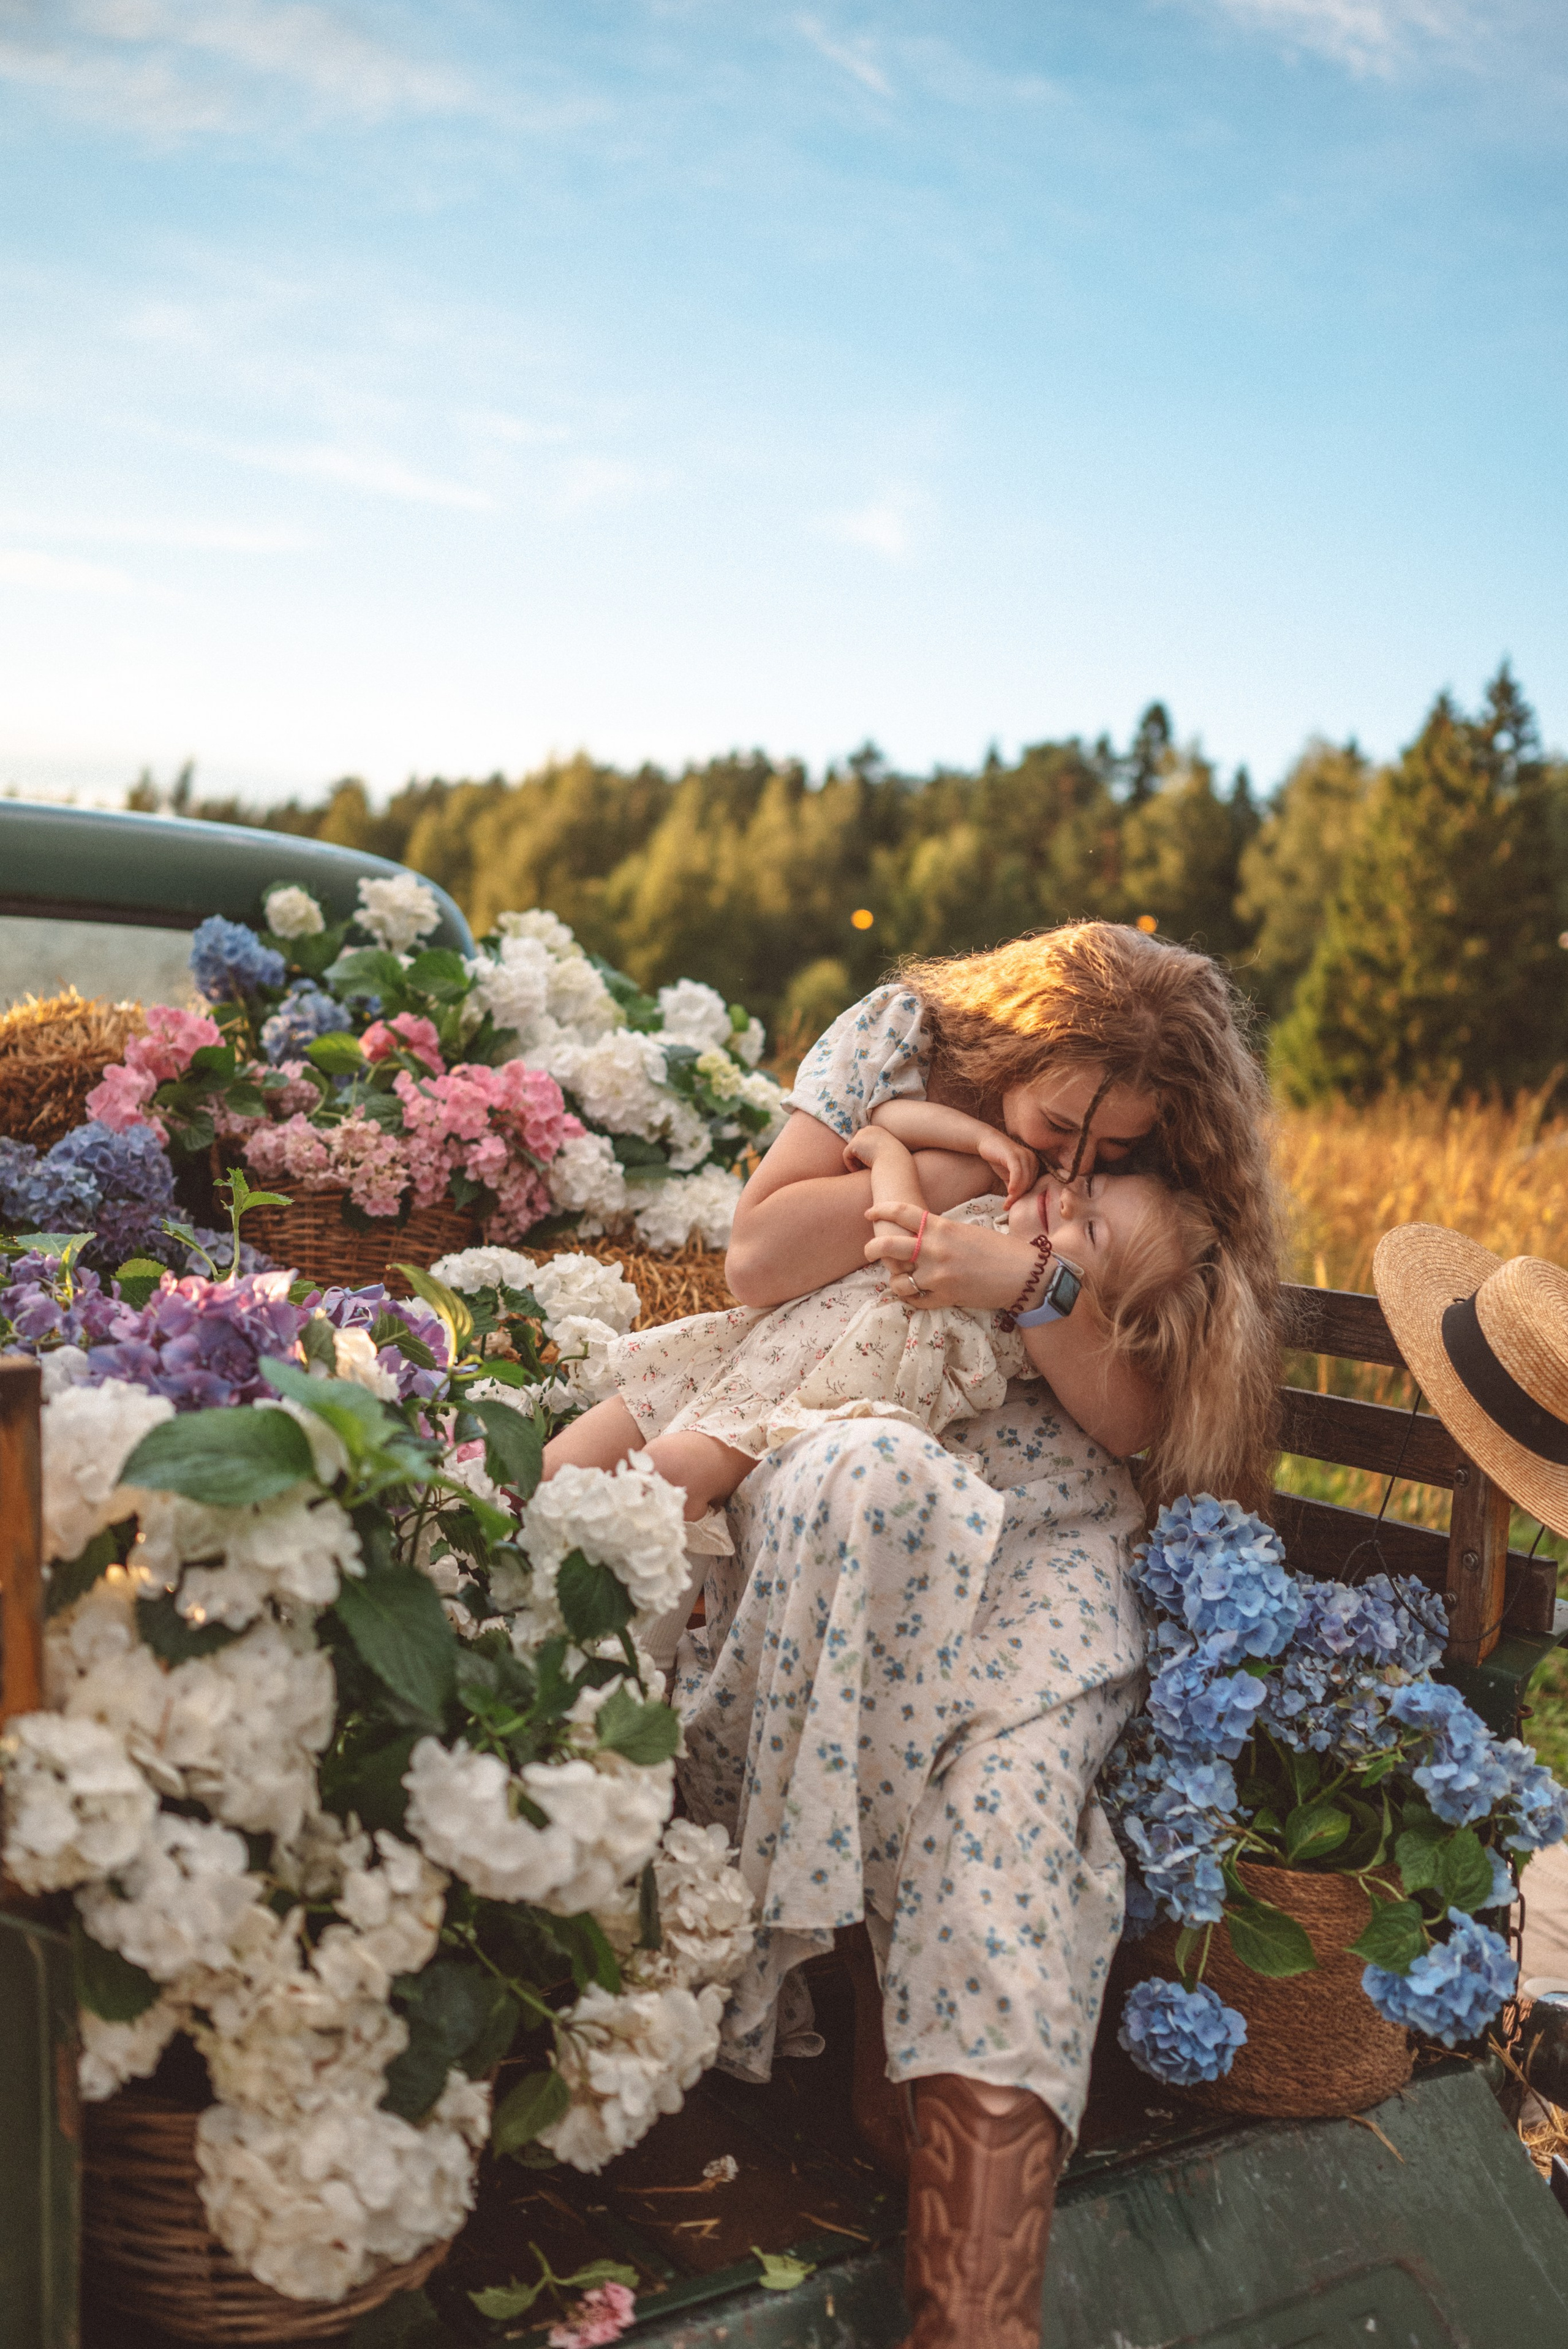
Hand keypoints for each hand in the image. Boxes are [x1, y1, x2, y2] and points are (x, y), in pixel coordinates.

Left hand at [843, 1127, 893, 1171]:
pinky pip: (846, 1156)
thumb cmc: (894, 1162)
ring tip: (862, 1170)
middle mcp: (868, 1129)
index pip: (865, 1141)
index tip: (869, 1164)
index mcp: (878, 1130)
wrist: (894, 1163)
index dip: (864, 1153)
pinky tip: (857, 1171)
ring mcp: (861, 1135)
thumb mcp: (888, 1153)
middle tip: (864, 1168)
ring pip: (851, 1151)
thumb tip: (867, 1157)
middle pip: (856, 1144)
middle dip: (858, 1156)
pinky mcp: (854, 1144)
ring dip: (855, 1161)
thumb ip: (878, 1151)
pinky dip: (850, 1165)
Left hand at [864, 1199, 1047, 1310]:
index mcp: (942, 1227)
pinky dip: (912, 1298)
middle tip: (869, 1251)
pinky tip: (914, 1295)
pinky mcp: (946, 1297)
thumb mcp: (966, 1232)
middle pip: (888, 1245)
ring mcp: (939, 1275)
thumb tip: (918, 1236)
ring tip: (898, 1280)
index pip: (902, 1212)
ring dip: (895, 1280)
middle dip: (872, 1248)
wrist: (1024, 1274)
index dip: (881, 1210)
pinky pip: (916, 1300)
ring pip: (898, 1280)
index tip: (869, 1213)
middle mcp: (936, 1249)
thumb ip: (940, 1232)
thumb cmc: (999, 1250)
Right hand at [973, 1126, 1038, 1203]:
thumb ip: (1015, 1187)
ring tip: (1007, 1203)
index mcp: (1034, 1164)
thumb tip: (1017, 1204)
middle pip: (1029, 1183)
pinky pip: (1017, 1172)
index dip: (1024, 1197)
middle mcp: (1032, 1159)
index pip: (1033, 1184)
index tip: (1013, 1206)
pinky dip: (1015, 1183)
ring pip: (1024, 1180)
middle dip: (1019, 1197)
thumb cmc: (998, 1159)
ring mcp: (1024, 1155)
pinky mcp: (1014, 1154)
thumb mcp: (1008, 1175)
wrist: (987, 1142)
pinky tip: (1009, 1191)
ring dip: (1016, 1194)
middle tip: (1008, 1206)